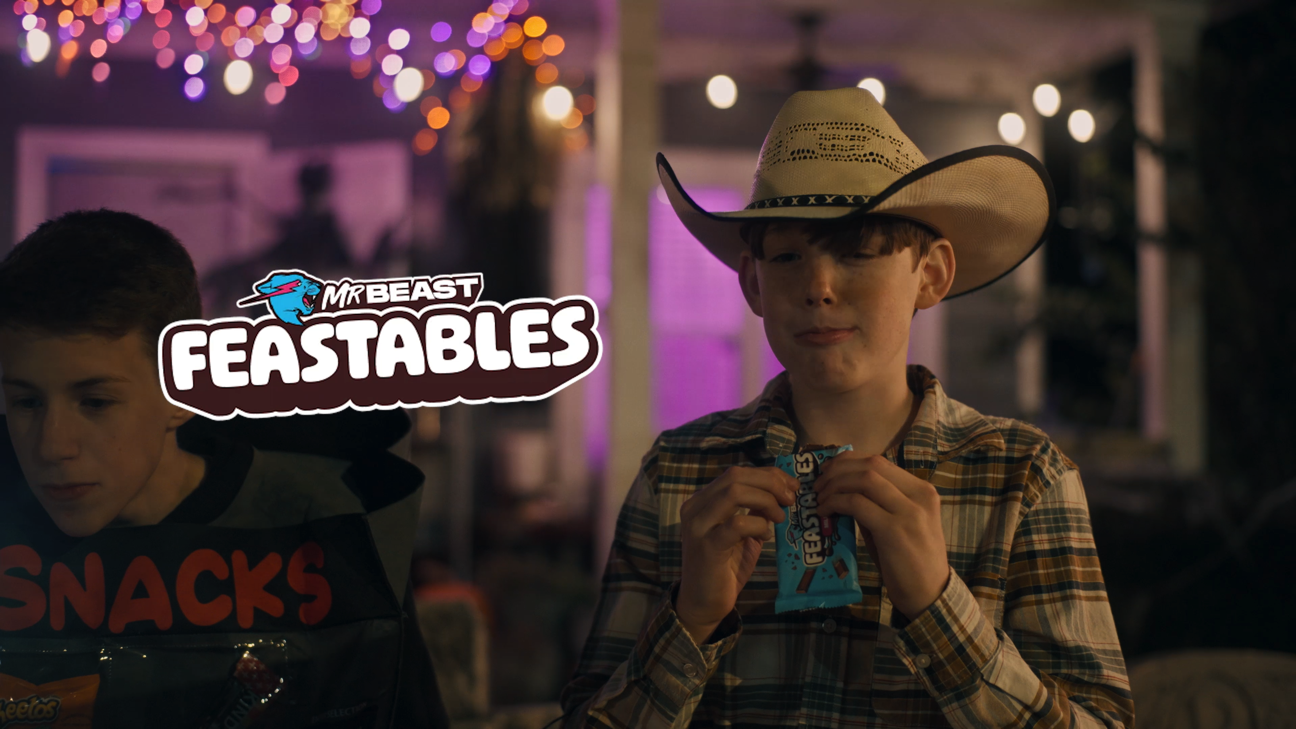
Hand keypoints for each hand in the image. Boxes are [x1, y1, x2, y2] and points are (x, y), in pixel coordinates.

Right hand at [676, 466, 797, 643]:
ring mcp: (698, 525)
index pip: (736, 473)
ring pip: (734, 492)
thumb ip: (754, 510)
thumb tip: (780, 490)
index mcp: (703, 500)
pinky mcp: (707, 546)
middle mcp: (696, 507)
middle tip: (790, 500)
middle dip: (770, 483)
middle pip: (735, 476)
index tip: (791, 486)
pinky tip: (766, 536)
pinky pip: (737, 524)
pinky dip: (758, 525)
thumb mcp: (742, 532)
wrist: (703, 603)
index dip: (768, 475)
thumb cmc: (724, 567)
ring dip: (765, 501)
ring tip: (779, 517)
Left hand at [815, 454, 949, 619]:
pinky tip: (825, 513)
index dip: (848, 462)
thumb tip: (843, 489)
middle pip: (871, 465)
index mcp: (922, 490)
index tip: (828, 472)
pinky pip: (857, 504)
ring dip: (834, 485)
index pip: (880, 461)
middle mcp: (919, 495)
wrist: (930, 594)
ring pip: (864, 479)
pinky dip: (835, 503)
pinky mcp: (894, 530)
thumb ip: (878, 503)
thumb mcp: (899, 524)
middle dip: (838, 470)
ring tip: (819, 499)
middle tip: (818, 485)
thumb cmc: (912, 561)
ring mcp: (909, 512)